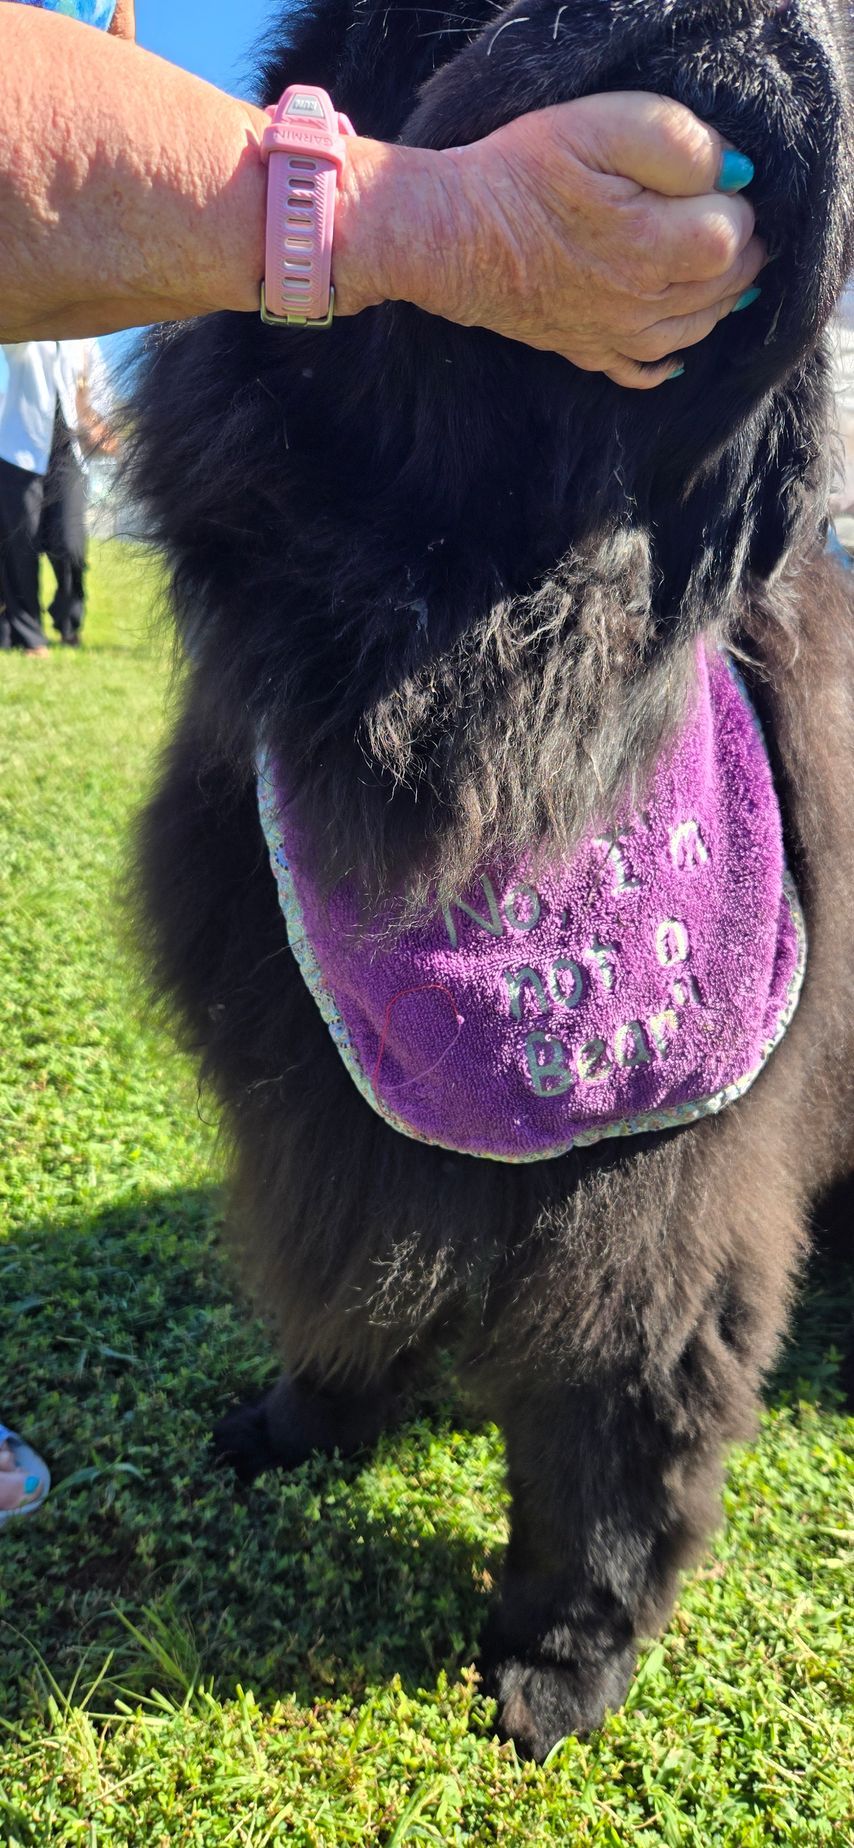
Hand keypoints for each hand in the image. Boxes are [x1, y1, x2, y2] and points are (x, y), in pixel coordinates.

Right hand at [336, 93, 763, 387]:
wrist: (447, 235)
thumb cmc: (520, 174)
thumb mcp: (604, 124)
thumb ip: (682, 145)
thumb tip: (735, 176)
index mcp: (657, 246)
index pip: (737, 234)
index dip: (734, 201)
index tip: (706, 180)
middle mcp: (646, 304)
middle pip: (727, 286)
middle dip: (736, 249)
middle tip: (716, 212)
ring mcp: (617, 335)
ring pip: (698, 327)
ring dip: (715, 295)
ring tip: (706, 260)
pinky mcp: (587, 349)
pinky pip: (646, 371)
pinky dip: (670, 358)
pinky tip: (674, 343)